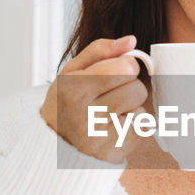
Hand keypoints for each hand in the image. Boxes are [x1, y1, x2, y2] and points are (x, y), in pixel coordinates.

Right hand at [39, 36, 146, 163]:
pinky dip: (131, 127)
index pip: (125, 69)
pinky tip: (111, 128)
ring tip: (108, 112)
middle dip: (128, 88)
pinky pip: (141, 130)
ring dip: (130, 108)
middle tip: (109, 93)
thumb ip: (101, 51)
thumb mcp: (72, 71)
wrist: (53, 145)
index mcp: (73, 89)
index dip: (127, 67)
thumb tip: (131, 40)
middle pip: (137, 89)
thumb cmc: (65, 102)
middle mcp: (86, 115)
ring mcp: (100, 138)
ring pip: (141, 110)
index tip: (119, 70)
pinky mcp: (114, 154)